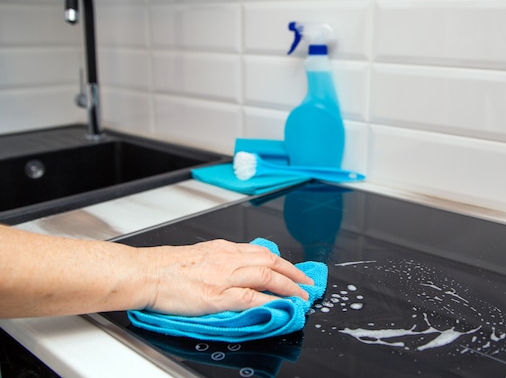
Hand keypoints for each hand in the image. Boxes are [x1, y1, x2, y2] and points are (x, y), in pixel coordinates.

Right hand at [141, 239, 313, 315]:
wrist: (147, 272)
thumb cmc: (168, 266)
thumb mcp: (202, 255)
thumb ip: (223, 261)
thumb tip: (240, 269)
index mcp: (224, 249)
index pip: (262, 252)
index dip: (283, 263)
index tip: (295, 271)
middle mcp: (228, 259)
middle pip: (270, 261)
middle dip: (293, 273)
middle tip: (308, 283)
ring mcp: (223, 277)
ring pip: (266, 275)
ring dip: (288, 286)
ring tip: (301, 297)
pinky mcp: (216, 295)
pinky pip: (249, 296)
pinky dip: (269, 300)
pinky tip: (280, 306)